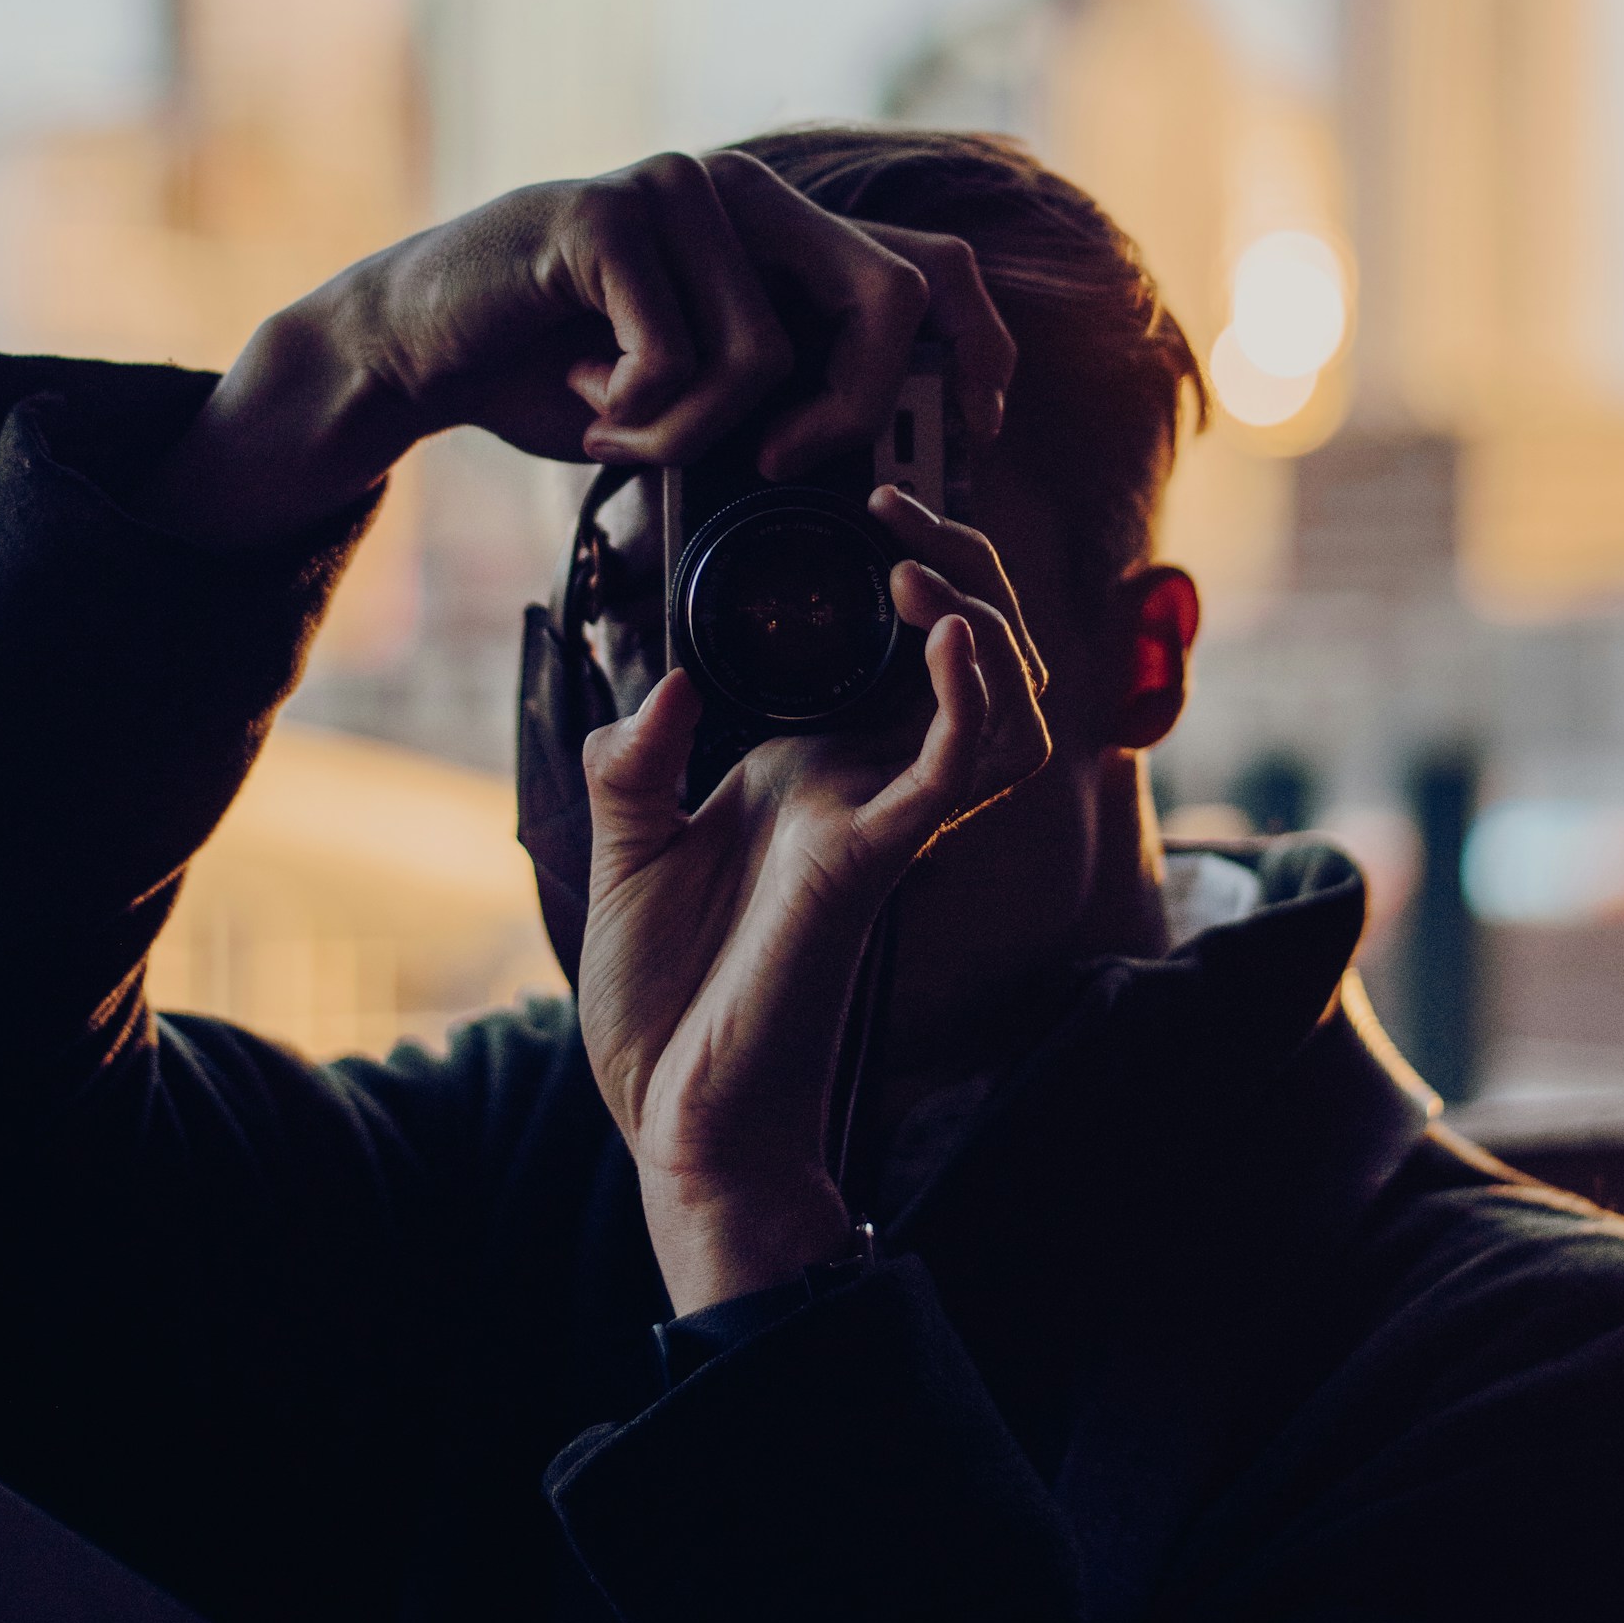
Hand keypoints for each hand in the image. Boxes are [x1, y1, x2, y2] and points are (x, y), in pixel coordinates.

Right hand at [144, 150, 1015, 543]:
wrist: (420, 348)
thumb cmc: (563, 378)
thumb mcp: (697, 400)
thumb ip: (784, 405)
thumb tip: (896, 470)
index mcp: (785, 228)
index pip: (934, 267)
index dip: (977, 352)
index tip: (968, 439)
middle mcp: (748, 189)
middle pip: (890, 298)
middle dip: (851, 410)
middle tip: (777, 465)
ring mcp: (682, 187)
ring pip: (766, 358)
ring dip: (692, 434)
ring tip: (626, 430)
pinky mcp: (612, 213)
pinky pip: (678, 356)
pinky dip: (637, 415)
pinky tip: (584, 400)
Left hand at [577, 490, 1050, 1313]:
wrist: (677, 1121)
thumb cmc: (663, 1004)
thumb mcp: (621, 851)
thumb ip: (638, 759)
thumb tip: (664, 681)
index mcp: (810, 773)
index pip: (892, 651)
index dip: (907, 567)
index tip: (866, 501)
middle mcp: (864, 787)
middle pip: (970, 653)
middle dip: (959, 563)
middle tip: (903, 505)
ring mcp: (882, 821)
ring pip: (1001, 704)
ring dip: (979, 619)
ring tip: (923, 563)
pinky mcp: (879, 861)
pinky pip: (960, 768)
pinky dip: (971, 694)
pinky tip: (947, 632)